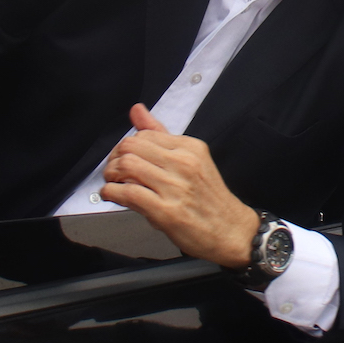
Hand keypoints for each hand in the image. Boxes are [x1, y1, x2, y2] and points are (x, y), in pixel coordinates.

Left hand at [100, 104, 259, 268]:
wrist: (232, 232)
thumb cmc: (210, 200)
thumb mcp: (191, 160)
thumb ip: (160, 136)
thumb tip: (137, 110)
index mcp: (190, 148)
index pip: (144, 134)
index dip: (125, 146)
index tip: (122, 157)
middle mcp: (183, 163)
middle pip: (131, 146)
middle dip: (113, 158)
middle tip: (113, 170)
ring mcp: (175, 187)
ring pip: (127, 166)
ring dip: (111, 175)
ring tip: (113, 182)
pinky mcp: (166, 211)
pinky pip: (128, 193)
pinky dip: (112, 192)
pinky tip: (112, 195)